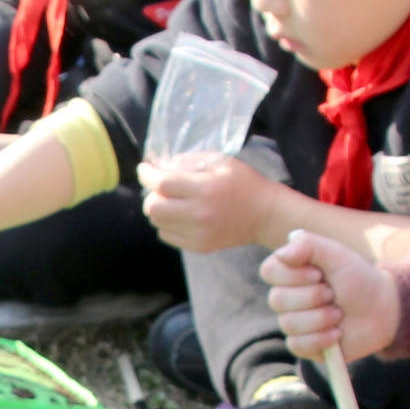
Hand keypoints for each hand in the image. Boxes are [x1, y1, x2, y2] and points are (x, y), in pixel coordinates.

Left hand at [137, 151, 287, 254]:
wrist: (264, 215)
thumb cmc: (243, 182)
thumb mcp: (220, 161)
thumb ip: (188, 161)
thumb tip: (159, 166)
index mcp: (206, 189)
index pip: (162, 184)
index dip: (147, 175)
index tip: (144, 169)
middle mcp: (200, 214)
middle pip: (153, 207)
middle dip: (150, 194)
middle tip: (159, 187)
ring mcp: (199, 234)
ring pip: (157, 223)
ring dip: (158, 209)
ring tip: (171, 200)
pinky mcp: (199, 247)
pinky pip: (167, 235)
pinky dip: (166, 224)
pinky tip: (180, 215)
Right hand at [260, 229, 400, 362]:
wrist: (382, 309)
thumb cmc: (359, 278)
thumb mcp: (337, 254)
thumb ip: (309, 245)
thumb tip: (282, 254)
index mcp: (291, 271)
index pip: (269, 271)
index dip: (293, 275)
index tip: (318, 273)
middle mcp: (287, 296)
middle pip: (277, 299)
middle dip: (312, 297)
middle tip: (333, 294)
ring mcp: (294, 321)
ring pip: (288, 324)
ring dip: (320, 318)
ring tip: (339, 314)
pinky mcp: (304, 344)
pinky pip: (297, 345)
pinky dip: (321, 339)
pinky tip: (337, 333)